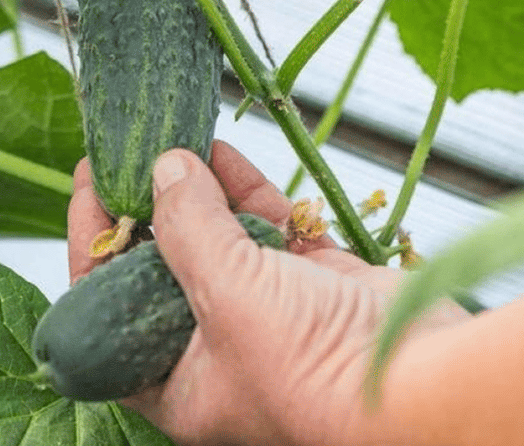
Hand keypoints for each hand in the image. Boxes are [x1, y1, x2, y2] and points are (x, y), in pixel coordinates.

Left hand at [67, 142, 469, 445]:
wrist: (432, 385)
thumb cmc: (317, 372)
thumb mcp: (227, 296)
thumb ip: (187, 229)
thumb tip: (163, 171)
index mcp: (180, 386)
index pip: (109, 317)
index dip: (94, 251)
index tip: (90, 188)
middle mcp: (219, 353)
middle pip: (163, 271)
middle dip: (147, 210)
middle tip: (126, 151)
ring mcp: (270, 316)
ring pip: (218, 242)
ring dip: (197, 190)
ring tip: (174, 137)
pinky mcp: (316, 285)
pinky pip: (270, 230)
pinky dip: (247, 191)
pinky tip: (222, 152)